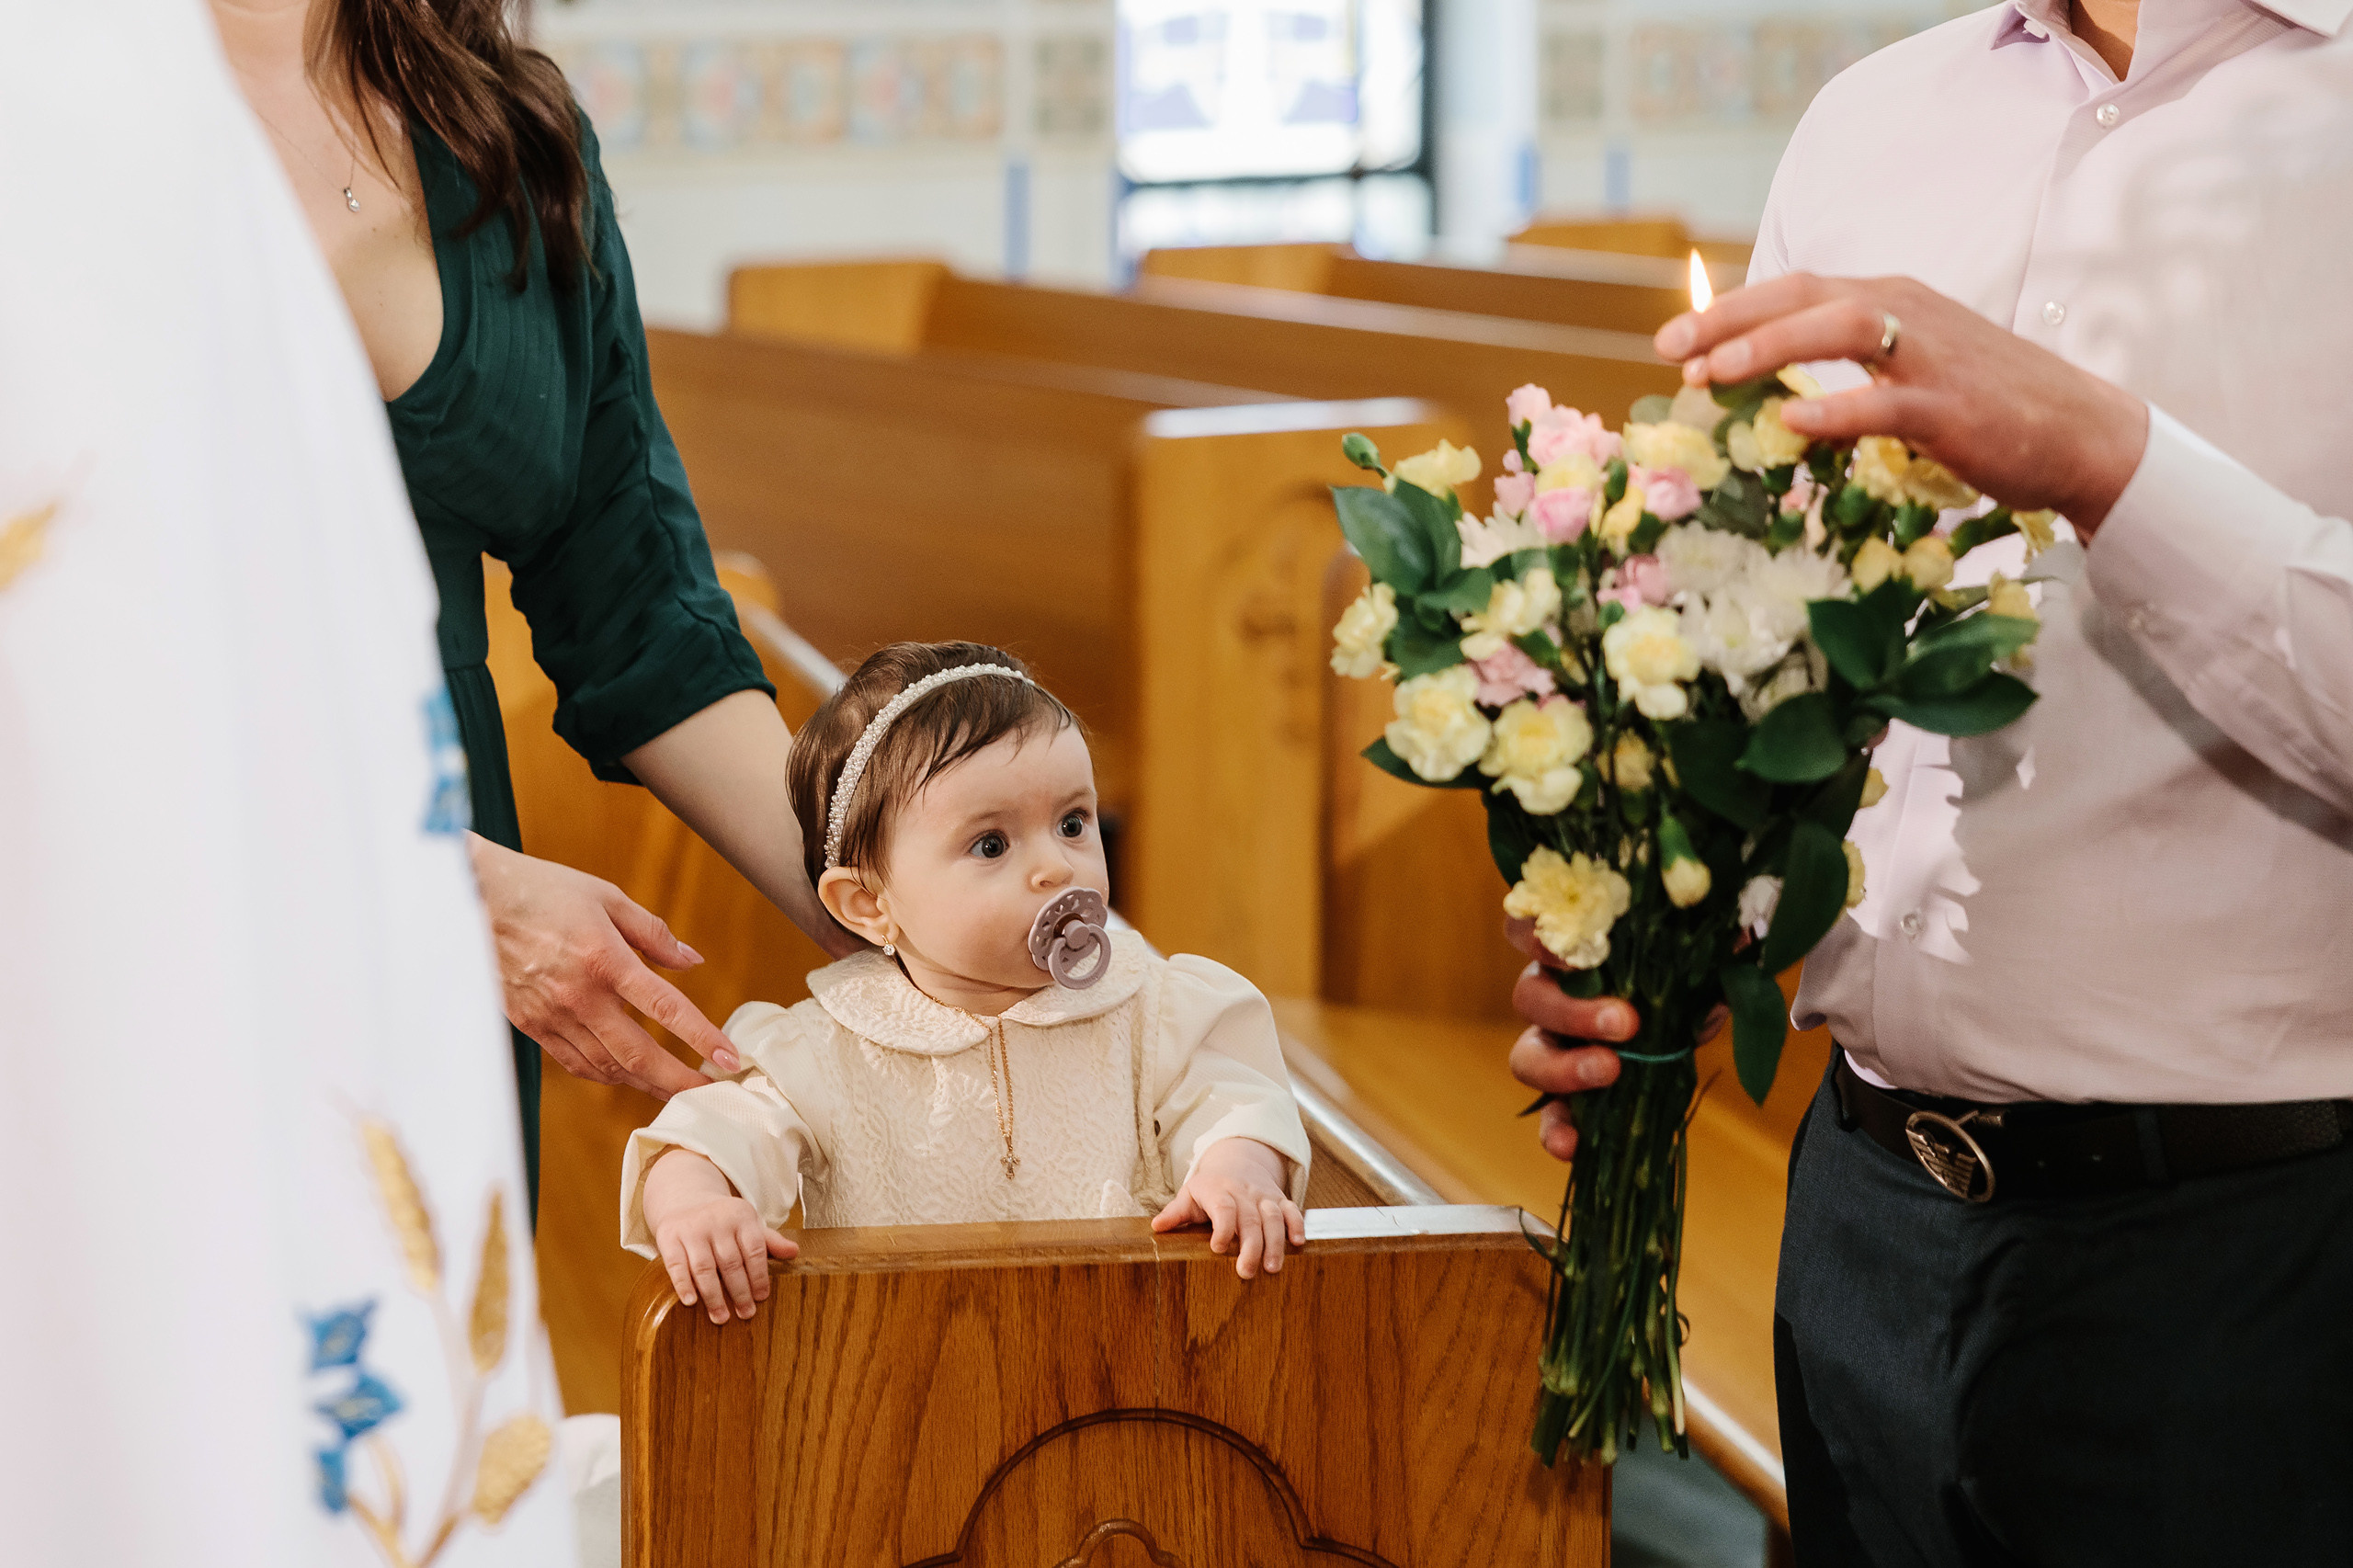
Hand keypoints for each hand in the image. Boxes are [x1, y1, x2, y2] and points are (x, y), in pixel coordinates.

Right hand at [468, 833, 739, 1098]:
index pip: (666, 1008)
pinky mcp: (530, 1025)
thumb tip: (692, 961)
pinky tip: (626, 1075)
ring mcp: (551, 1016)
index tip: (731, 1059)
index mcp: (604, 959)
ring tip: (676, 1091)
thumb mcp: (606, 898)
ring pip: (607, 1066)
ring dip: (645, 1084)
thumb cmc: (543, 889)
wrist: (472, 898)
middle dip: (679, 1082)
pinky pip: (575, 1062)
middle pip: (638, 1054)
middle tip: (712, 1096)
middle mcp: (579, 996)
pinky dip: (606, 1074)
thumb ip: (653, 933)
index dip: (702, 1037)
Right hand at [643, 1149, 796, 1324]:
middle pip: (731, 1262)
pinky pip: (676, 1264)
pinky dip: (683, 1284)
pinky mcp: (669, 1237)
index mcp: (741, 1216)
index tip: (762, 1298)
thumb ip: (769, 1240)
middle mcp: (717, 1221)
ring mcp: (692, 1229)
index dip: (759, 1275)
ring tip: (722, 1317)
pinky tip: (691, 1302)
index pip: (754, 1249)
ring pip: (704, 1267)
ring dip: (714, 1296)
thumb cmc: (723, 1220)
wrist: (685, 1200)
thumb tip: (795, 1252)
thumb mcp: (747, 1224)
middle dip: (739, 1291)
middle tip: (746, 1313)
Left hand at [1152, 1137, 1305, 1278]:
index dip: (1222, 1227)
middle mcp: (1243, 1193)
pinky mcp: (1279, 1199)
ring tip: (1272, 1268)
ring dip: (1275, 1242)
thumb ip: (1175, 1213)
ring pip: (1273, 1217)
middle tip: (1246, 1272)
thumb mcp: (1189, 1195)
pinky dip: (1297, 1224)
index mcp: (1218, 1191)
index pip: (1223, 1208)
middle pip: (1250, 1218)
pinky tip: (1298, 1243)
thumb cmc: (1209, 1187)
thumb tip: (1156, 1227)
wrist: (1237, 1160)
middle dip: (1251, 1246)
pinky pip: (1292, 1210)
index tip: (1218, 1248)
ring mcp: (1263, 1196)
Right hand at [1504, 919, 1726, 1161]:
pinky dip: (1556, 1130)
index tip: (1568, 951)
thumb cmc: (1681, 981)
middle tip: (1626, 1023)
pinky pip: (1548, 1115)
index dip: (1535, 936)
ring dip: (1563, 1068)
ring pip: (1527, 1056)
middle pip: (1530, 997)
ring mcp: (1553, 1046)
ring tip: (1609, 1072)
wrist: (1688, 1031)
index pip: (1532, 928)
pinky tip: (1573, 1146)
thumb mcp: (1700, 964)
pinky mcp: (1565, 1095)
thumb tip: (1741, 939)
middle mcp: (1553, 995)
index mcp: (1576, 952)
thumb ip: (1710, 953)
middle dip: (1573, 1011)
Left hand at [1654, 273, 2150, 533]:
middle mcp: (1906, 313)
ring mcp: (1930, 358)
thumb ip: (1847, 368)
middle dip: (1730, 320)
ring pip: (1840, 330)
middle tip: (1670, 350)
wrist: (2081, 432)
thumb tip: (1772, 394)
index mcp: (1890, 301)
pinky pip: (1887, 402)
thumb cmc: (1984, 404)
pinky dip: (1838, 408)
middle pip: (1806, 295)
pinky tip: (1793, 421)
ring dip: (1770, 347)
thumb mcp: (1906, 371)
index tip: (1673, 339)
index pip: (1797, 289)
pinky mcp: (1952, 409)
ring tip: (1713, 373)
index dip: (1731, 310)